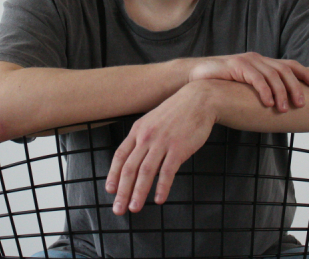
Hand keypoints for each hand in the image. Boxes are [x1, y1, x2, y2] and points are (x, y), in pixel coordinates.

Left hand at [105, 81, 215, 214]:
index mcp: (138, 130)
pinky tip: (159, 199)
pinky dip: (162, 187)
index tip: (111, 190)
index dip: (113, 175)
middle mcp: (146, 137)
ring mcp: (162, 142)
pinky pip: (167, 171)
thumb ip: (142, 138)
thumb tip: (134, 159)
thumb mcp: (152, 121)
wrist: (198, 100)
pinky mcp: (178, 148)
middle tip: (119, 208)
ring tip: (134, 208)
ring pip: (146, 172)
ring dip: (139, 193)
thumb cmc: (176, 112)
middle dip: (122, 191)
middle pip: (130, 168)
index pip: (120, 156)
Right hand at [187, 52, 308, 111]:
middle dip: (296, 86)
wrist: (195, 76)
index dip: (304, 73)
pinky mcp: (235, 66)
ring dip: (281, 92)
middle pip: (284, 70)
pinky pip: (255, 78)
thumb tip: (279, 104)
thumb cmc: (221, 83)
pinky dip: (264, 91)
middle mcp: (257, 59)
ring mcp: (247, 61)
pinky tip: (268, 103)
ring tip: (286, 108)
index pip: (288, 65)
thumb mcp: (245, 85)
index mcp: (262, 62)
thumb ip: (260, 89)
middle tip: (302, 103)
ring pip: (272, 75)